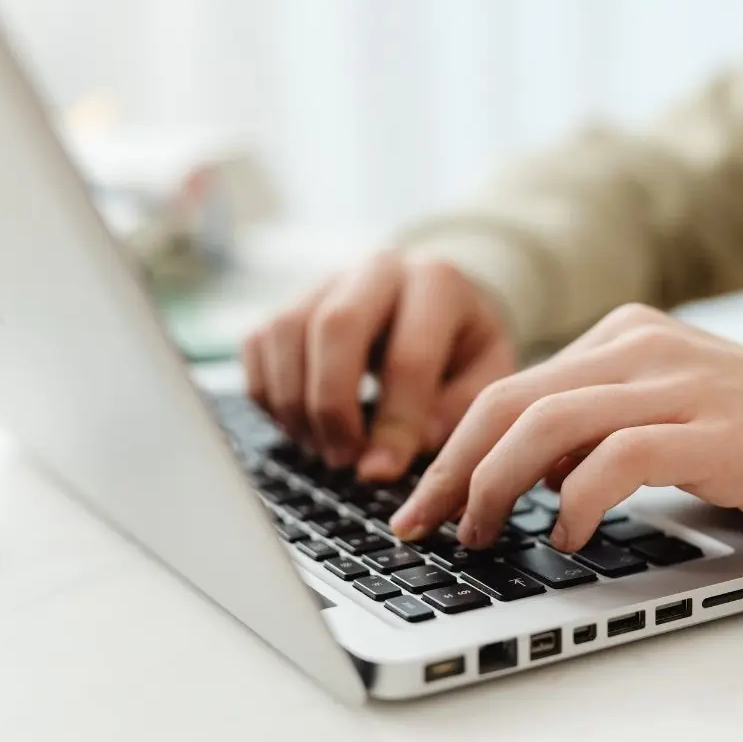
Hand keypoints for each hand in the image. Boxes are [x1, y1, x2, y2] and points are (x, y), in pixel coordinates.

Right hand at [243, 252, 516, 479]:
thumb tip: (403, 447)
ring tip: (324, 449)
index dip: (393, 423)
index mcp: (439, 282)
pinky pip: (257, 344)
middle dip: (333, 406)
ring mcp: (326, 279)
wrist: (434, 302)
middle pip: (335, 327)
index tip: (381, 472)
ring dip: (295, 404)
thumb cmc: (461, 347)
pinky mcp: (288, 299)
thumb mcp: (485, 374)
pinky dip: (269, 395)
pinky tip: (301, 426)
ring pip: (286, 332)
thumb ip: (457, 410)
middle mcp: (378, 269)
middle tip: (343, 459)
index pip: (408, 356)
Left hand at [389, 303, 742, 549]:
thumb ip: (591, 428)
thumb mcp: (658, 409)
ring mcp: (675, 382)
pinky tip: (565, 534)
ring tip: (484, 532)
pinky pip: (616, 459)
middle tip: (425, 523)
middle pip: (510, 402)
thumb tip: (517, 473)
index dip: (454, 448)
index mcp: (619, 336)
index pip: (510, 388)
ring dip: (497, 486)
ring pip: (547, 424)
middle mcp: (638, 346)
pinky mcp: (709, 429)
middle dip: (454, 469)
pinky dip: (575, 501)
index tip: (425, 500)